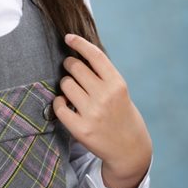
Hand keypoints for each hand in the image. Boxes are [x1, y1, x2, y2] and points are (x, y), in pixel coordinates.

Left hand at [53, 33, 151, 187]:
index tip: (68, 37)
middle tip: (71, 69)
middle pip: (75, 67)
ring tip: (73, 92)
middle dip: (69, 65)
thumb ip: (102, 74)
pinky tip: (65, 104)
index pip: (95, 55)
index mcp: (117, 84)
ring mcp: (92, 113)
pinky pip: (58, 106)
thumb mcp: (119, 90)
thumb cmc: (122, 113)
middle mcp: (105, 97)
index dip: (79, 43)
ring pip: (65, 84)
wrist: (129, 150)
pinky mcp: (81, 129)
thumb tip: (77, 52)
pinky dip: (59, 102)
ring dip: (66, 85)